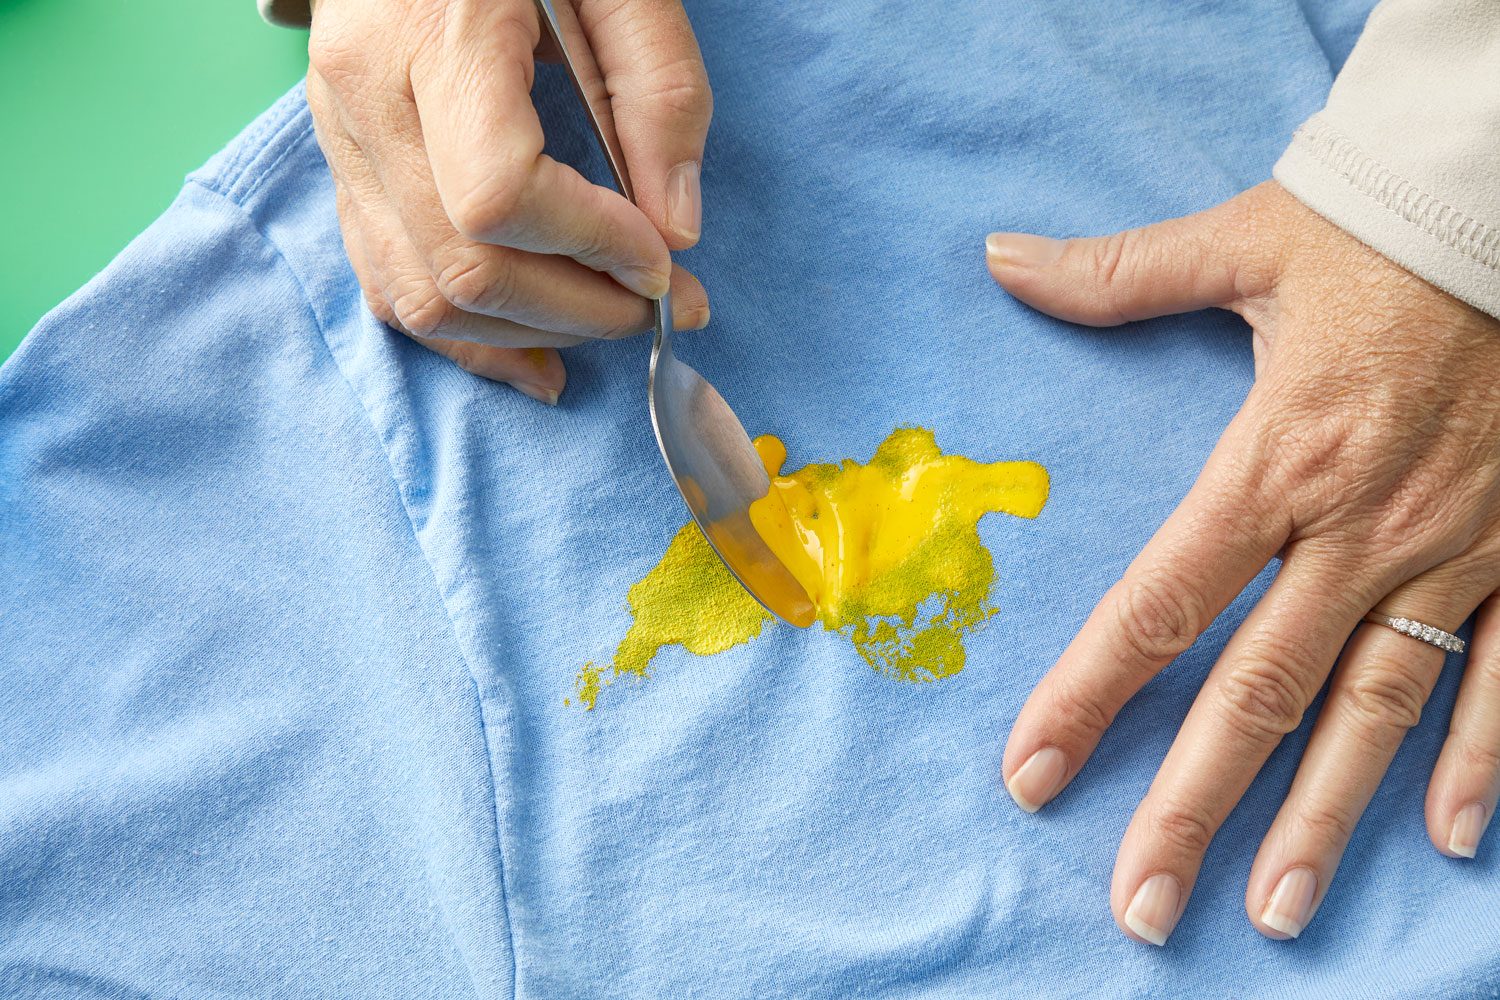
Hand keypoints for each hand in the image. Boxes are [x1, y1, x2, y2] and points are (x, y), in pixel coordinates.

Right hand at [305, 0, 712, 403]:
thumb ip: (659, 92)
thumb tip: (676, 227)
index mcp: (432, 37)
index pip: (501, 196)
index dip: (594, 245)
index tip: (663, 257)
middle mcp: (365, 100)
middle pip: (463, 266)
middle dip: (579, 309)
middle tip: (657, 303)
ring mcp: (342, 142)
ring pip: (421, 298)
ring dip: (533, 333)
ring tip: (612, 320)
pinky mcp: (347, 171)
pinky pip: (391, 288)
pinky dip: (472, 340)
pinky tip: (541, 358)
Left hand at [988, 181, 1499, 943]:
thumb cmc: (1380, 225)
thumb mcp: (1245, 244)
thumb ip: (1118, 274)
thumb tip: (1001, 257)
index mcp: (1275, 456)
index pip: (1159, 602)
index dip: (1088, 696)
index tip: (1033, 778)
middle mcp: (1360, 523)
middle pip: (1259, 690)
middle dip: (1194, 806)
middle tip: (1142, 906)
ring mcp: (1456, 545)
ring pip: (1379, 707)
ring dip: (1324, 817)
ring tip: (1275, 910)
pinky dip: (1484, 757)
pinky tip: (1445, 833)